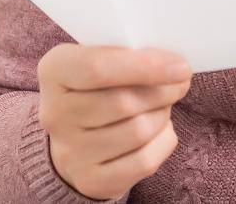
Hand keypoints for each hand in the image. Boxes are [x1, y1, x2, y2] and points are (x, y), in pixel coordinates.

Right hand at [37, 43, 192, 199]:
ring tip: (162, 105)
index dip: (145, 66)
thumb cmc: (97, 86)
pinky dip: (163, 141)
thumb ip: (127, 55)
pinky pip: (144, 161)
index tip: (181, 66)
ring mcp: (70, 152)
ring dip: (163, 114)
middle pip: (124, 102)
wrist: (74, 137)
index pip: (97, 68)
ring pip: (139, 131)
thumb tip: (171, 65)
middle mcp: (54, 113)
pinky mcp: (90, 180)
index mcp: (54, 71)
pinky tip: (159, 130)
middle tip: (179, 83)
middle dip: (163, 91)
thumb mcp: (99, 58)